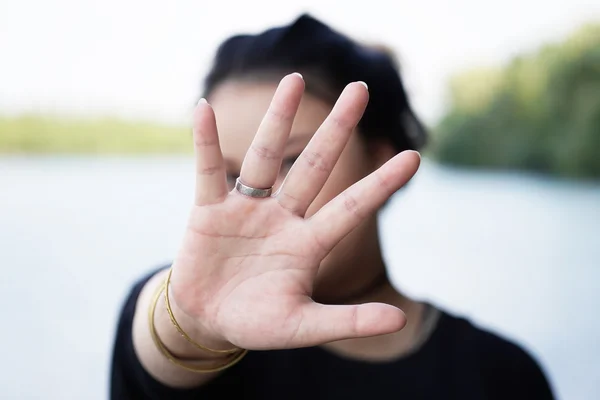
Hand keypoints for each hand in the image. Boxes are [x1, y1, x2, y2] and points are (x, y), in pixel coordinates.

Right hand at [170, 73, 419, 350]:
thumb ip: (348, 321)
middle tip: (359, 89)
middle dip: (336, 129)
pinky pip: (208, 171)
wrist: (209, 321)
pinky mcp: (209, 211)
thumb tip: (400, 321)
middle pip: (314, 165)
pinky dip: (205, 142)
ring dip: (278, 119)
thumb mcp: (302, 326)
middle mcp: (282, 217)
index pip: (351, 208)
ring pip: (266, 157)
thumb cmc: (258, 322)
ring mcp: (247, 210)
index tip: (414, 156)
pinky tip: (204, 109)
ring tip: (293, 79)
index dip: (380, 184)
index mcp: (308, 243)